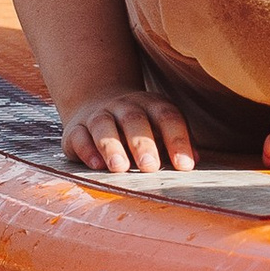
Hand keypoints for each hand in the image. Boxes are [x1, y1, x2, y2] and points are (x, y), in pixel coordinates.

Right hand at [61, 85, 193, 174]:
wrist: (98, 102)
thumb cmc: (140, 125)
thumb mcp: (161, 127)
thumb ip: (177, 143)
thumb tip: (193, 161)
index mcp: (152, 105)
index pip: (168, 117)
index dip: (178, 140)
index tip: (185, 166)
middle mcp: (125, 106)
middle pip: (134, 119)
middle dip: (142, 143)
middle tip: (150, 166)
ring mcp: (98, 115)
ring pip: (103, 126)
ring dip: (111, 146)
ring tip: (120, 168)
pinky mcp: (75, 129)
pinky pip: (79, 136)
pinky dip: (86, 150)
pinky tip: (96, 165)